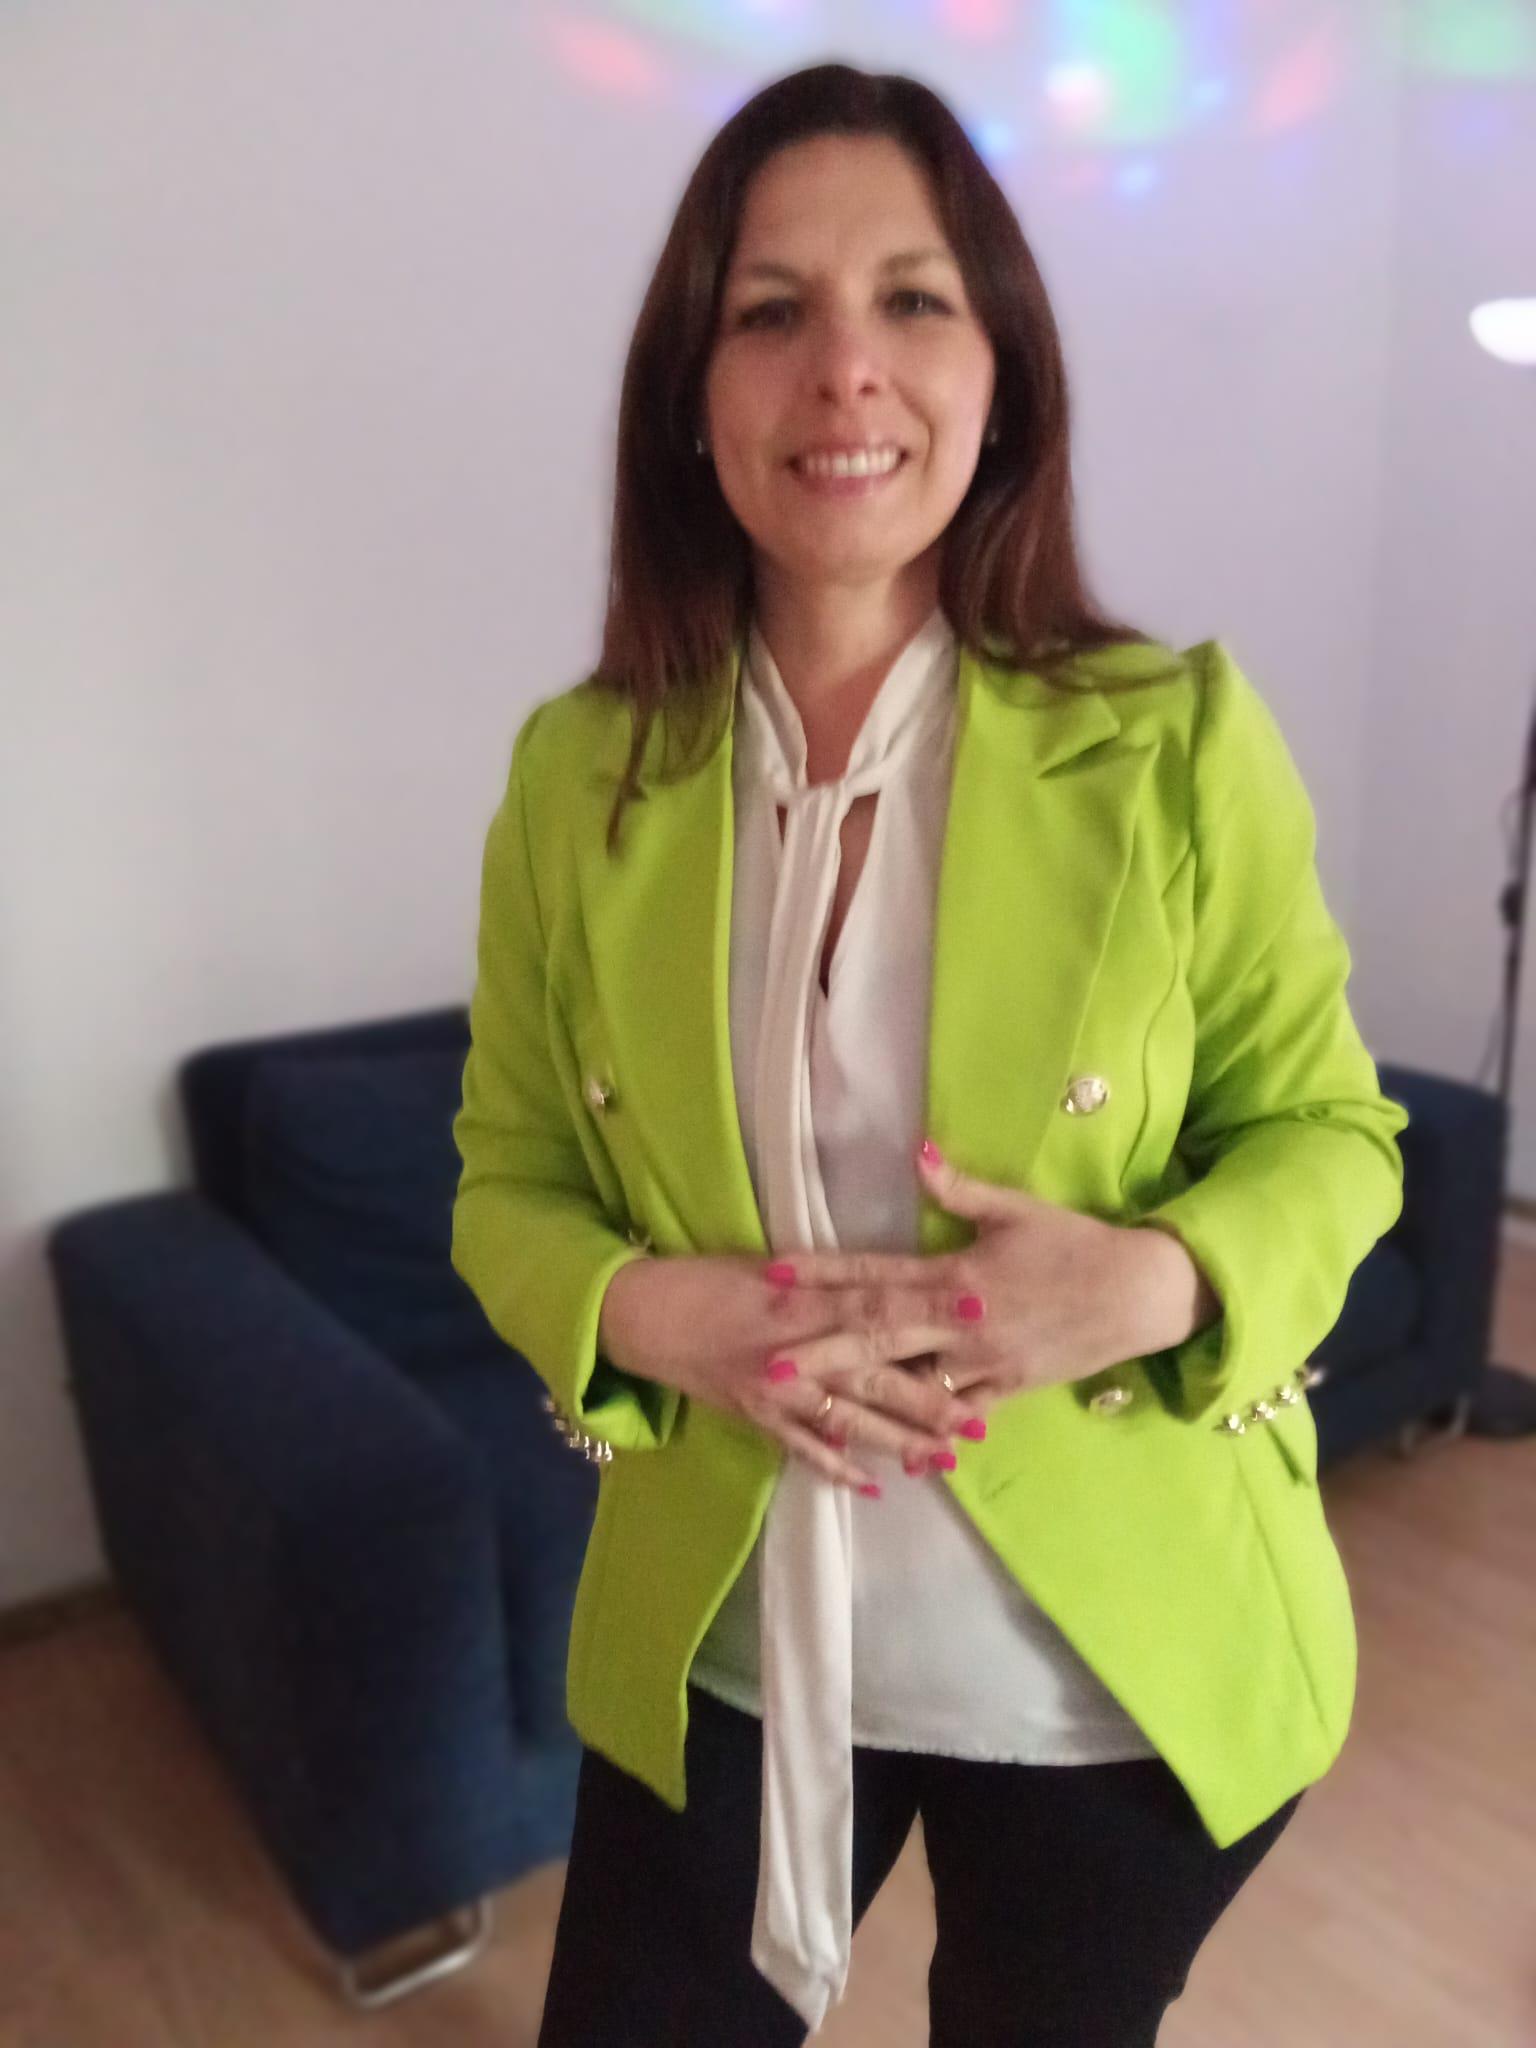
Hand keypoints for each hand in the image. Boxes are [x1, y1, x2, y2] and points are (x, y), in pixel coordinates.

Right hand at [596, 1249, 987, 1494]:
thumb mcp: (770, 1263)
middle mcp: (794, 1349)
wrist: (642, 1315)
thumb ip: (827, 1279)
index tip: (982, 1310)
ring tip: (945, 1456)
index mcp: (802, 1299)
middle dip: (931, 1398)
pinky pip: (802, 1449)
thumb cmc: (709, 1277)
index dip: (932, 1309)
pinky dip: (836, 1468)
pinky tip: (873, 1485)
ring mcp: (775, 1390)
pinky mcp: (756, 1417)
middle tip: (981, 1415)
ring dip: (898, 1441)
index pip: (879, 1305)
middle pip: (874, 1376)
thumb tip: (884, 1280)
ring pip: (848, 1421)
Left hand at [759, 1139, 1217, 1411]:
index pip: (877, 1274)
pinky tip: (889, 1453)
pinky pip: (957, 1416)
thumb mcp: (1017, 1208)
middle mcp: (962, 1323)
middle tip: (767, 1364)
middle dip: (818, 1352)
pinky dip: (924, 1434)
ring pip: (910, 1386)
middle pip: (877, 1339)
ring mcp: (984, 1363)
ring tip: (810, 1410)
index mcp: (957, 1274)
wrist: (1139, 1294)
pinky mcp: (1008, 1389)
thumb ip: (961, 1188)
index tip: (777, 1276)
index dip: (825, 1275)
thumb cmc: (1075, 1243)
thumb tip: (918, 1153)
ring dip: (860, 1399)